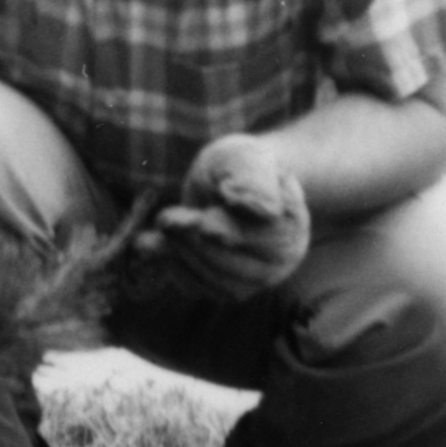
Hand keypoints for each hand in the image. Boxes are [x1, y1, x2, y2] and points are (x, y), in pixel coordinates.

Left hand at [130, 134, 310, 301]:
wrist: (230, 178)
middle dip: (198, 245)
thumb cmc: (238, 165)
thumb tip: (251, 206)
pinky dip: (175, 269)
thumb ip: (252, 179)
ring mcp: (255, 277)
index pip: (267, 238)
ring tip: (159, 227)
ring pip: (222, 284)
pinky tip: (153, 244)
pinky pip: (202, 289)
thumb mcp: (245, 157)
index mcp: (292, 223)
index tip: (202, 222)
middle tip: (166, 219)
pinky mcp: (227, 286)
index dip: (233, 233)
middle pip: (243, 268)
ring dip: (184, 256)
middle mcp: (281, 259)